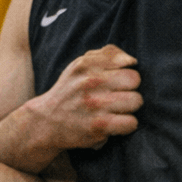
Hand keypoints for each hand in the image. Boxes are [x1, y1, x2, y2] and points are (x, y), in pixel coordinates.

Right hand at [26, 44, 141, 149]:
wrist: (45, 121)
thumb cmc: (69, 92)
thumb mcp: (79, 65)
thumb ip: (106, 55)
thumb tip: (131, 60)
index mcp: (86, 65)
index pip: (125, 62)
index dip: (124, 72)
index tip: (115, 80)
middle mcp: (90, 82)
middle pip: (134, 79)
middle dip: (130, 88)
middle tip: (118, 95)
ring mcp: (95, 104)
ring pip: (136, 100)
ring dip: (129, 107)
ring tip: (116, 109)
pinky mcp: (100, 126)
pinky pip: (131, 122)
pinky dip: (126, 125)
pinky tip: (115, 123)